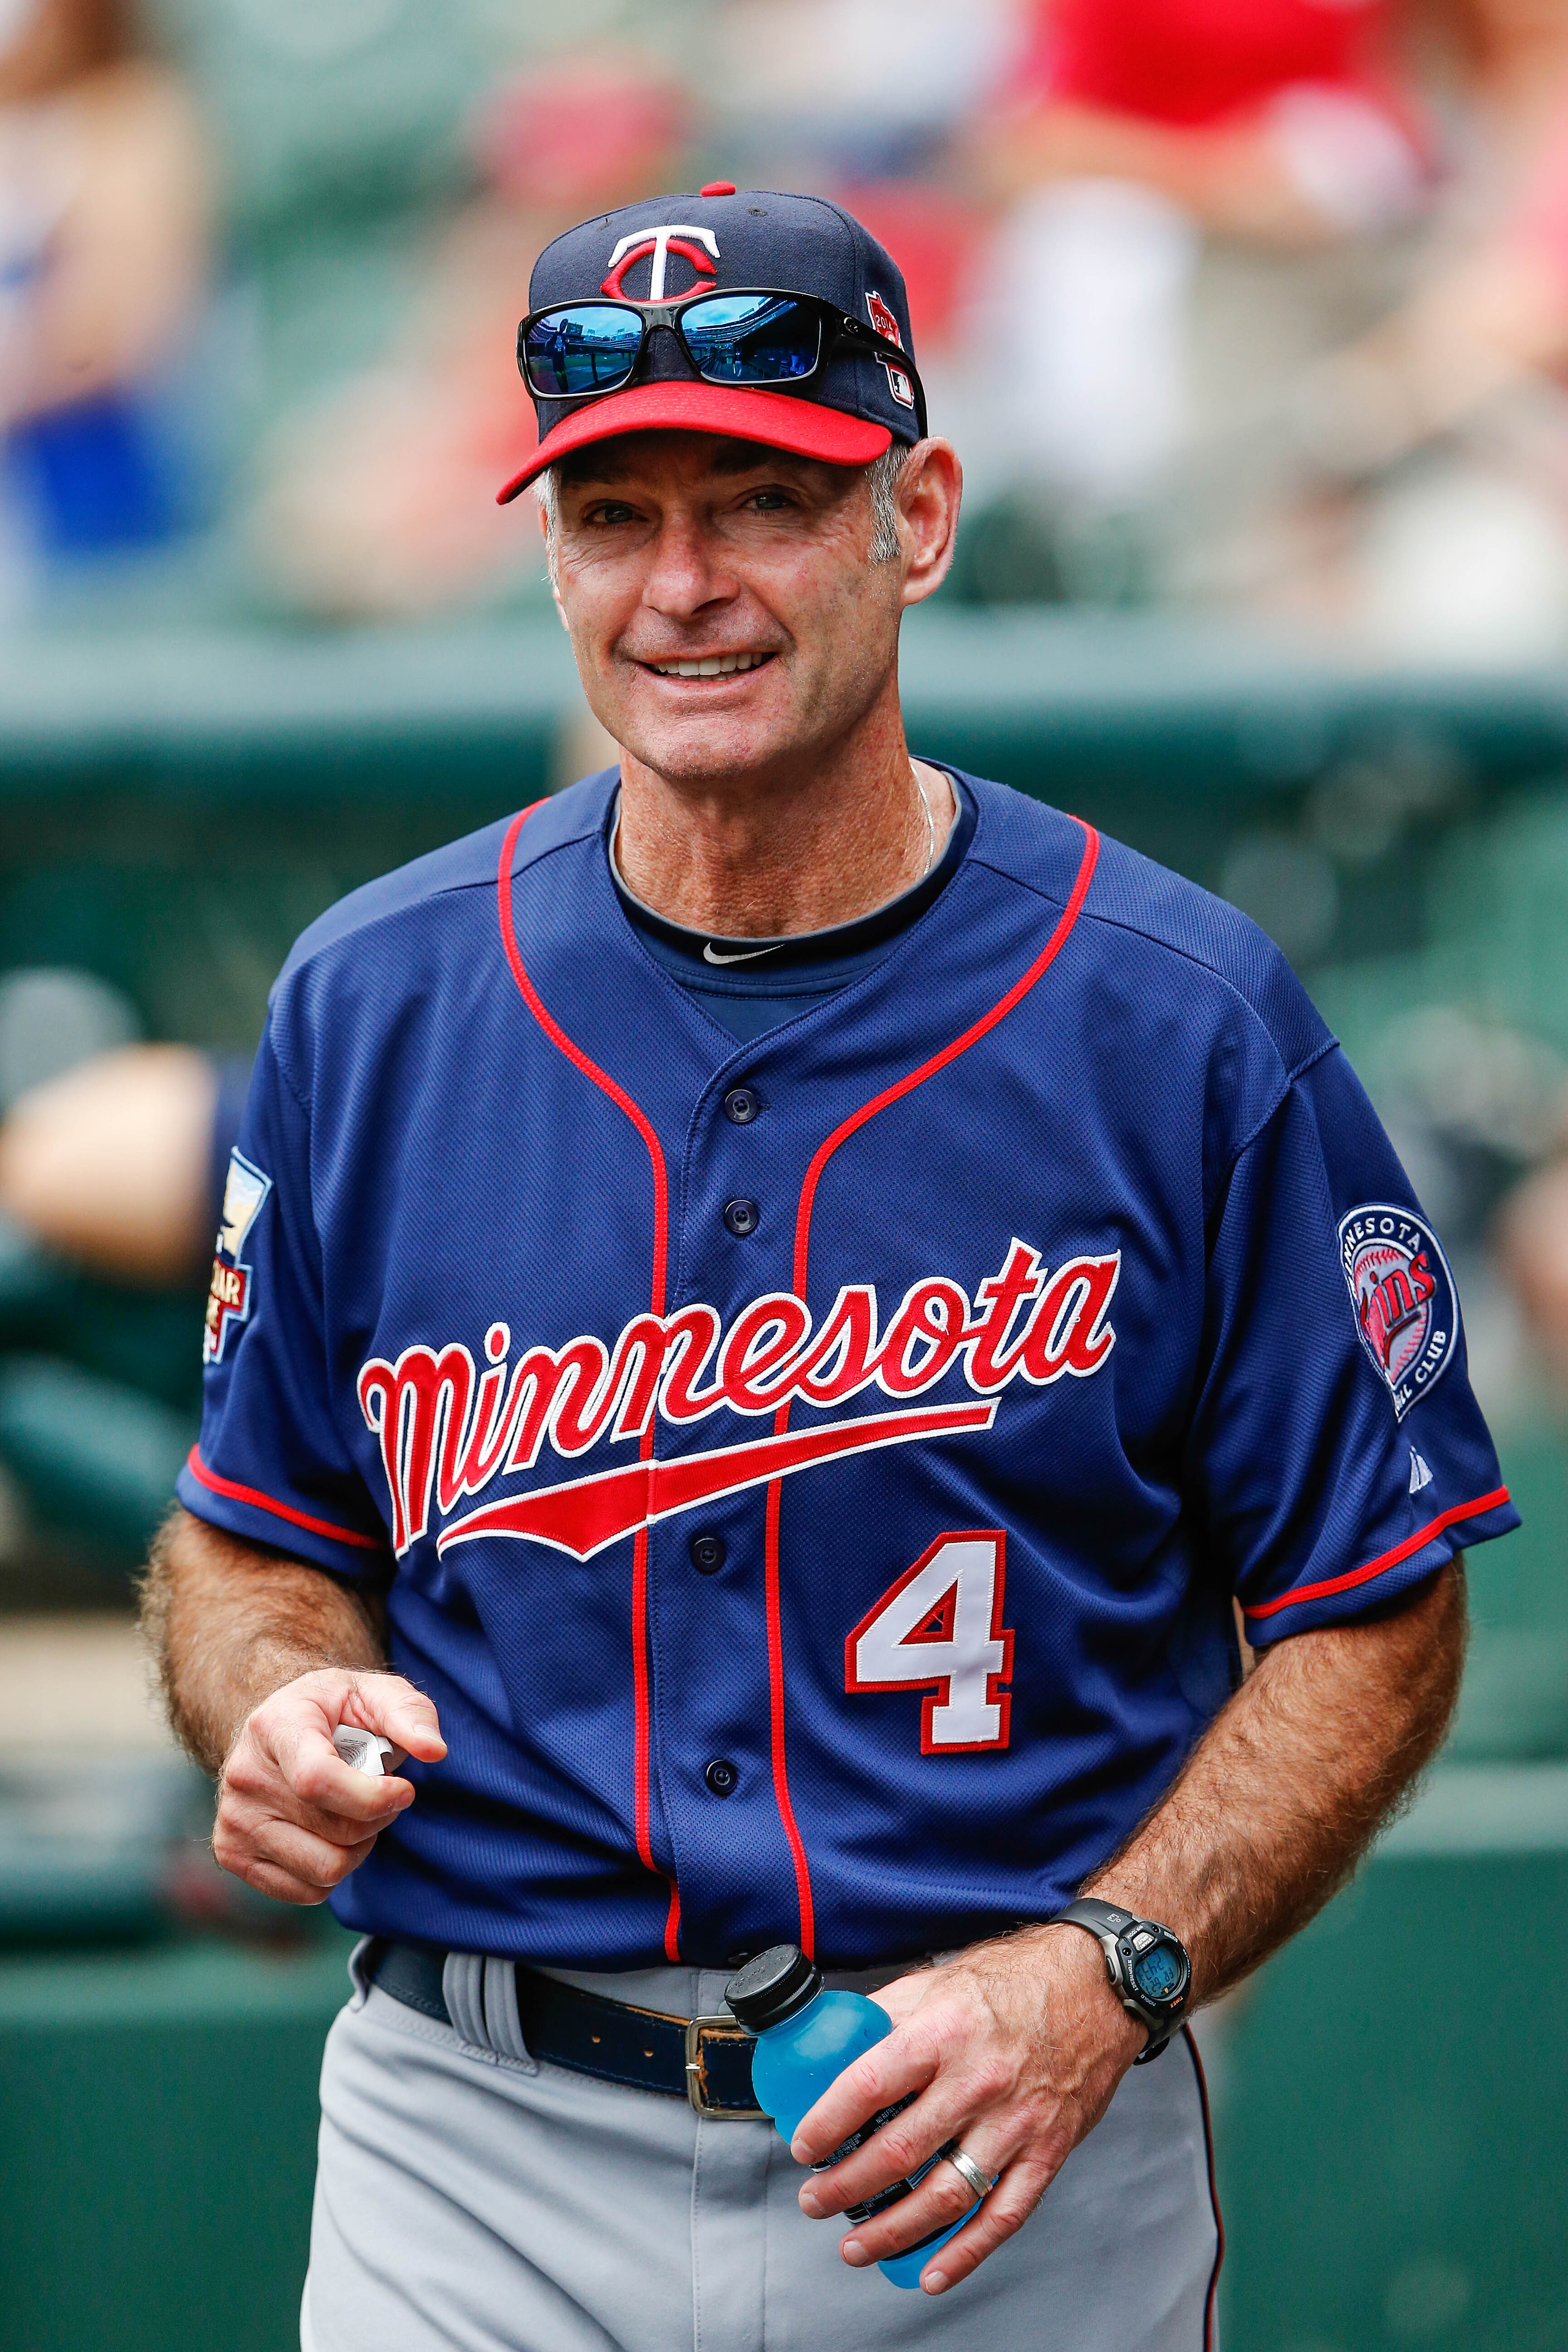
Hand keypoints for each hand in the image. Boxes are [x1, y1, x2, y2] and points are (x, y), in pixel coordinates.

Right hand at [212, 1669, 445, 1904]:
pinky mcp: (232, 1853)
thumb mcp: (375, 1694)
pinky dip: (333, 1873)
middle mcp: (245, 1775)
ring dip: (358, 1848)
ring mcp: (235, 1819)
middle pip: (335, 1830)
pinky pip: (305, 1892)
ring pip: (325, 1869)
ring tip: (354, 1814)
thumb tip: (435, 1750)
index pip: (317, 1780)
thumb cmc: (335, 1712)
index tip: (405, 1791)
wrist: (276, 1729)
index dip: (372, 1798)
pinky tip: (328, 1836)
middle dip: (378, 1818)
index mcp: (276, 1726)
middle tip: (381, 1794)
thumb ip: (411, 1713)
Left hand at [791, 1925, 1146, 2293]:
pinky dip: (966, 2252)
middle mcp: (979, 2080)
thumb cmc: (1017, 1980)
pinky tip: (932, 2272)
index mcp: (944, 2032)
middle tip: (816, 2201)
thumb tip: (833, 2040)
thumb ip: (886, 2013)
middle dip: (847, 2187)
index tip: (803, 2145)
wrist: (1098, 1986)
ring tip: (855, 2246)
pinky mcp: (1047, 2150)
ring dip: (894, 2231)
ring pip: (946, 2195)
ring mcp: (1016, 2122)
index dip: (827, 2122)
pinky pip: (1003, 2214)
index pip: (869, 2085)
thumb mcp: (939, 1980)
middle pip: (900, 2151)